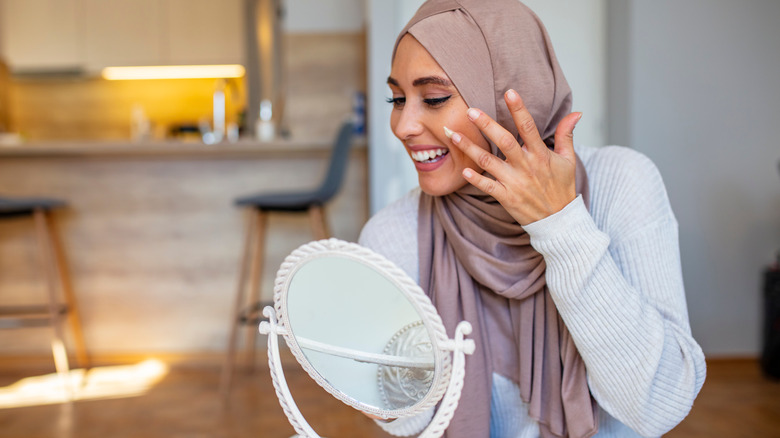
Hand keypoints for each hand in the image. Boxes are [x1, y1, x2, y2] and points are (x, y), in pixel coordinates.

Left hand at [447, 89, 581, 224]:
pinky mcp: (507, 197)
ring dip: (469, 148)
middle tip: (470, 111)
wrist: (559, 221)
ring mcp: (515, 182)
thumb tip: (576, 112)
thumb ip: (566, 135)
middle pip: (504, 142)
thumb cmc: (562, 188)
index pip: (529, 127)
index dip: (519, 109)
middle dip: (486, 125)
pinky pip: (488, 187)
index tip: (509, 92)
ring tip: (453, 134)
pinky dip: (475, 179)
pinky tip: (463, 170)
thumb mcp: (568, 160)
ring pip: (488, 162)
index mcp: (540, 155)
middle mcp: (526, 167)